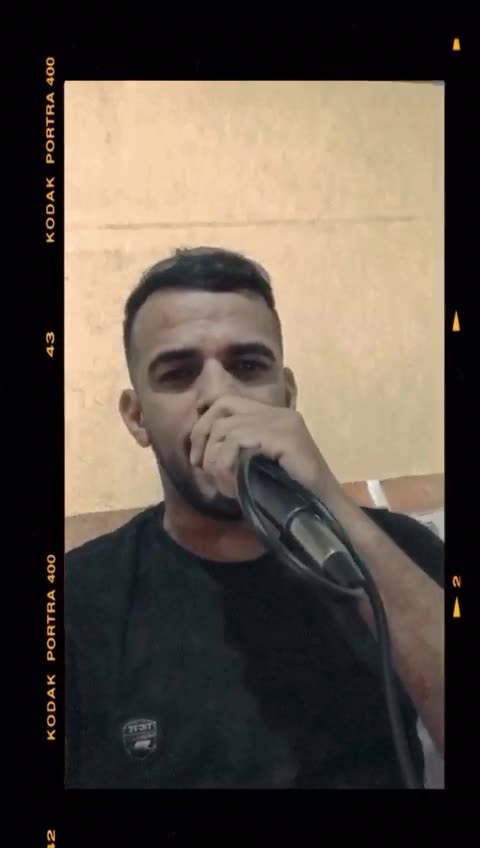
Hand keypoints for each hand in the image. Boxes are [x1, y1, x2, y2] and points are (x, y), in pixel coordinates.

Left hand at [189, 395, 341, 501]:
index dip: (204, 425)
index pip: (226, 402)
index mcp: (273, 416)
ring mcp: (283, 422)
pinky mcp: (284, 436)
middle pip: (222, 407)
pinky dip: (226, 464)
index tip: (197, 456)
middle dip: (202, 437)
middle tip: (199, 466)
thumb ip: (235, 451)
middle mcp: (278, 413)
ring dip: (215, 460)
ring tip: (224, 485)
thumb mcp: (255, 466)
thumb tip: (198, 450)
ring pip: (226, 428)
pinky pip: (238, 441)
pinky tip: (233, 486)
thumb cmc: (289, 495)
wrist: (324, 509)